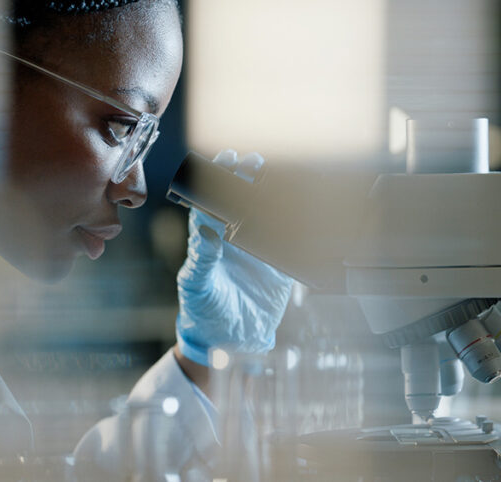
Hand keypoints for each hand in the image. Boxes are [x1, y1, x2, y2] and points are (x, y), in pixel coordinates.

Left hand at [175, 150, 294, 366]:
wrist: (230, 341)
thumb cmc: (203, 312)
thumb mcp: (198, 286)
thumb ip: (201, 259)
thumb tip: (205, 232)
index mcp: (210, 240)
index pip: (213, 201)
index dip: (219, 178)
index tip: (227, 159)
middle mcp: (232, 240)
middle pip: (239, 201)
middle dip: (247, 178)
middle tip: (255, 160)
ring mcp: (255, 251)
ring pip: (263, 214)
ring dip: (270, 194)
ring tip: (277, 173)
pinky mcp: (276, 265)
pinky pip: (286, 239)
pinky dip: (294, 223)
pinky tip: (302, 205)